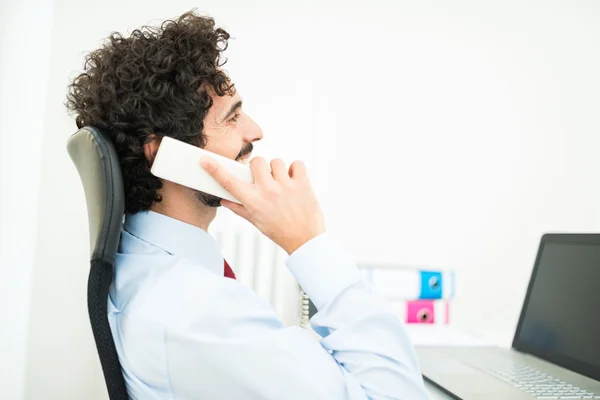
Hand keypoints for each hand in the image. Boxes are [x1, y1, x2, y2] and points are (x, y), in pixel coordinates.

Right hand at [200, 156, 325, 253]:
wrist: (305, 240)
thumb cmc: (280, 232)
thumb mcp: (256, 222)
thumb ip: (239, 209)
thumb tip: (224, 200)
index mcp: (254, 202)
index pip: (230, 183)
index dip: (215, 170)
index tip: (206, 160)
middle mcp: (268, 192)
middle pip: (257, 162)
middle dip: (259, 168)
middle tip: (264, 178)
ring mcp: (286, 186)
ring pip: (277, 162)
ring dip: (278, 170)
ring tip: (282, 183)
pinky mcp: (302, 184)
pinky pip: (297, 164)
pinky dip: (296, 170)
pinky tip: (294, 180)